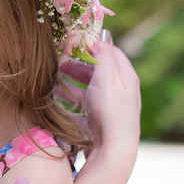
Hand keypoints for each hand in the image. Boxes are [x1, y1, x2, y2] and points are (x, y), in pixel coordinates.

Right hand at [60, 31, 140, 154]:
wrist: (113, 148)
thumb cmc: (111, 111)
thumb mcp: (108, 77)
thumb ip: (104, 55)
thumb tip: (101, 35)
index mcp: (127, 75)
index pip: (111, 51)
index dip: (93, 45)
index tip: (75, 43)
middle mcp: (122, 89)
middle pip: (100, 68)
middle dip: (80, 62)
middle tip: (62, 60)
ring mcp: (112, 104)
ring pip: (91, 85)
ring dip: (74, 78)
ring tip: (57, 77)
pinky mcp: (102, 118)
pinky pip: (85, 101)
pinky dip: (72, 95)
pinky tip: (59, 96)